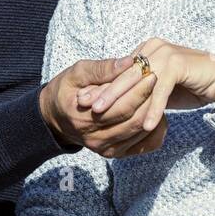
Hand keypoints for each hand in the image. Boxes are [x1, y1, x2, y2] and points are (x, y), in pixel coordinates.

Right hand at [39, 57, 168, 157]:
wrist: (54, 118)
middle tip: (159, 78)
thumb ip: (102, 68)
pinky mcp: (115, 153)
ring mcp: (106, 149)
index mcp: (83, 119)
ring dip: (154, 112)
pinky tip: (157, 111)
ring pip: (141, 132)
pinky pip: (144, 145)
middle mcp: (95, 139)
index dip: (139, 89)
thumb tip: (130, 62)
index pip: (121, 106)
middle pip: (134, 121)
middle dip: (150, 99)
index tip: (150, 71)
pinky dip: (155, 129)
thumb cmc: (65, 91)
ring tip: (160, 91)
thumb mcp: (76, 73)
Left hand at [82, 38, 214, 132]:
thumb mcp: (159, 87)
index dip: (101, 86)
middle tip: (87, 107)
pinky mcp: (179, 65)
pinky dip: (154, 108)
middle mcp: (153, 47)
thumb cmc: (190, 84)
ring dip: (122, 100)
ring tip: (105, 115)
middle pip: (124, 74)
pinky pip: (162, 90)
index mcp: (146, 49)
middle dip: (104, 92)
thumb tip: (115, 103)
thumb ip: (140, 90)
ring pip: (139, 81)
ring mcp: (166, 54)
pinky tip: (145, 126)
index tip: (84, 102)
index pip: (119, 70)